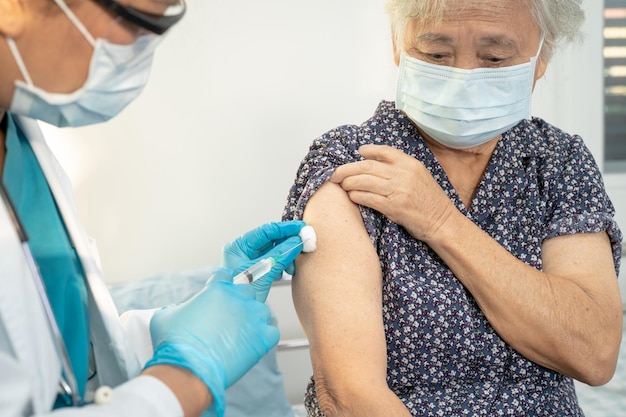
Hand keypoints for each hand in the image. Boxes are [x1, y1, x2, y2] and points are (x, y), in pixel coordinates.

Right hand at [145, 269, 279, 416]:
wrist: (188, 370)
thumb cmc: (175, 344)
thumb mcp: (164, 316)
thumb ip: (175, 307)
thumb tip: (176, 310)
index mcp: (217, 289)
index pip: (225, 275)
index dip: (221, 284)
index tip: (219, 295)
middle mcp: (238, 298)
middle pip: (246, 291)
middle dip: (238, 301)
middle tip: (228, 317)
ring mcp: (253, 317)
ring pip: (261, 310)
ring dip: (254, 318)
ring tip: (241, 333)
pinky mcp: (263, 337)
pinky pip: (271, 332)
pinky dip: (265, 336)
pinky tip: (252, 344)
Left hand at [222, 220, 304, 300]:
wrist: (237, 317)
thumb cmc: (240, 295)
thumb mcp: (263, 272)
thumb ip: (280, 255)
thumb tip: (296, 241)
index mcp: (238, 247)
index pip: (265, 231)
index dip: (284, 229)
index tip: (299, 228)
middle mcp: (243, 252)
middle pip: (271, 240)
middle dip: (288, 244)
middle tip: (303, 243)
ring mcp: (250, 261)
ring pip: (274, 251)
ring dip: (287, 256)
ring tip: (292, 266)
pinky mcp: (257, 270)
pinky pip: (274, 261)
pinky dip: (282, 264)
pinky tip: (286, 271)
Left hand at [330, 144, 454, 241]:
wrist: (442, 221)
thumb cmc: (430, 200)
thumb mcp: (420, 176)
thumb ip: (401, 167)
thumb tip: (373, 160)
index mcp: (410, 164)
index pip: (384, 151)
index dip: (368, 150)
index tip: (358, 152)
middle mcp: (403, 175)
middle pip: (367, 166)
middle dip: (347, 169)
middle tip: (336, 174)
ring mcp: (398, 191)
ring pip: (364, 181)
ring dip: (348, 182)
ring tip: (342, 185)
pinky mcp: (393, 207)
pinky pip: (368, 198)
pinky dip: (356, 196)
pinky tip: (351, 196)